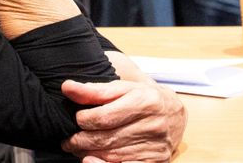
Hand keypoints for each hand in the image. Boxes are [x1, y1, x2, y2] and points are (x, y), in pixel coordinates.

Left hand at [60, 79, 185, 162]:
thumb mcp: (123, 88)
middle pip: (107, 138)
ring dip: (89, 154)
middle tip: (69, 141)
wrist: (175, 114)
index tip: (76, 119)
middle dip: (81, 141)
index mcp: (145, 101)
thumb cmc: (145, 98)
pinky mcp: (156, 161)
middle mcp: (154, 124)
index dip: (84, 119)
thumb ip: (95, 90)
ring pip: (113, 156)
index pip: (104, 116)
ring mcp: (156, 146)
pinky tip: (92, 161)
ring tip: (78, 149)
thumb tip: (67, 87)